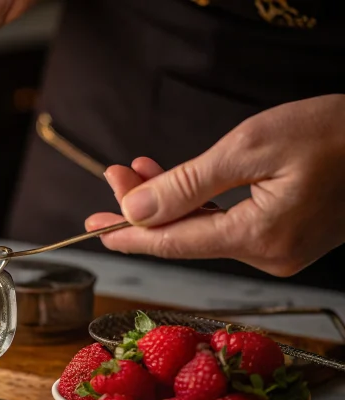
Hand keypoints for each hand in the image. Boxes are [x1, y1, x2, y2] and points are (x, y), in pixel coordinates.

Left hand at [85, 94, 344, 276]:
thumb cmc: (333, 133)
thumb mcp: (248, 149)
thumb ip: (186, 185)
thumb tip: (134, 212)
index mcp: (260, 238)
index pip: (173, 244)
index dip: (127, 234)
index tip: (91, 225)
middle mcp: (270, 255)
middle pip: (184, 238)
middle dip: (143, 208)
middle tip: (112, 177)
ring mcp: (281, 250)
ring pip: (203, 230)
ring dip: (167, 202)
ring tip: (134, 172)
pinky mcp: (288, 237)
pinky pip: (228, 225)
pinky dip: (197, 204)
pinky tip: (172, 183)